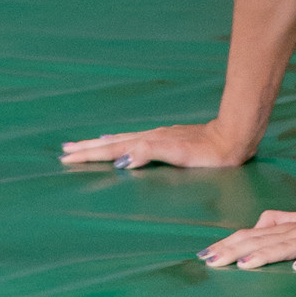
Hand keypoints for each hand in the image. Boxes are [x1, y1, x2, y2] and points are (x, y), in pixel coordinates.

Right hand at [62, 121, 252, 172]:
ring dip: (99, 145)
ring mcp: (156, 137)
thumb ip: (149, 153)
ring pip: (120, 141)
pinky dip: (117, 143)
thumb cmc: (208, 153)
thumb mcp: (179, 155)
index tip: (67, 157)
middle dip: (87, 149)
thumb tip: (122, 159)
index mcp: (148, 143)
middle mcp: (149, 138)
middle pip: (111, 144)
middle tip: (64, 152)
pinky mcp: (164, 139)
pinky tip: (117, 144)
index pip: (112, 150)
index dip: (90, 154)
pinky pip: (132, 141)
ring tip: (82, 146)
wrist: (231, 138)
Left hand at [198, 202, 295, 275]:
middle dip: (236, 250)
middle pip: (261, 240)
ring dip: (265, 255)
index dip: (228, 243)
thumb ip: (277, 221)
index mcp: (285, 227)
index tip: (205, 255)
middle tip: (212, 262)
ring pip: (286, 245)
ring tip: (245, 264)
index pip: (250, 234)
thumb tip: (255, 225)